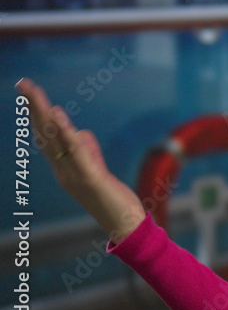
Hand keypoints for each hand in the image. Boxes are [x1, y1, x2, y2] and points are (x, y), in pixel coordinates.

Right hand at [15, 77, 145, 242]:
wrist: (122, 225)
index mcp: (63, 168)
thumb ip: (87, 152)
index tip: (28, 93)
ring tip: (33, 92)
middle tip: (23, 83)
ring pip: (55, 140)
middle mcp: (62, 170)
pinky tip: (58, 115)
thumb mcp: (98, 170)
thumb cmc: (113, 200)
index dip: (37, 115)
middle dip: (34, 107)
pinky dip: (65, 132)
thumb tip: (79, 132)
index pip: (46, 137)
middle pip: (45, 134)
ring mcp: (73, 174)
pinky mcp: (89, 178)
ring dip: (44, 114)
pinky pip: (74, 151)